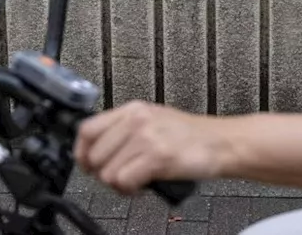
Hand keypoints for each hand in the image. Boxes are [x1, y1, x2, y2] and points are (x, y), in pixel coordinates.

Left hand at [74, 101, 230, 193]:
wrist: (220, 143)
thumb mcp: (153, 119)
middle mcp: (136, 120)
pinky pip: (124, 181)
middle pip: (93, 155)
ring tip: (135, 181)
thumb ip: (125, 129)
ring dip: (118, 184)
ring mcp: (146, 137)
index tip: (88, 165)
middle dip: (103, 173)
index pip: (87, 129)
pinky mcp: (157, 156)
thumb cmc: (189, 136)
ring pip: (106, 172)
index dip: (81, 153)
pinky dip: (130, 191)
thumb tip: (95, 151)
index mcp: (133, 109)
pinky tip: (143, 186)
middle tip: (120, 177)